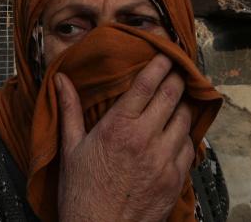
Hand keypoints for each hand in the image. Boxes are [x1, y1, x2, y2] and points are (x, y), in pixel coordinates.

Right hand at [55, 54, 195, 221]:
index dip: (160, 64)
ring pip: (185, 120)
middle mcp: (145, 140)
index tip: (166, 55)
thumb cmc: (82, 195)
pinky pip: (189, 148)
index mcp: (118, 127)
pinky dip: (186, 137)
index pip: (147, 84)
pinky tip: (178, 134)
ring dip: (183, 107)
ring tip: (179, 101)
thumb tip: (61, 80)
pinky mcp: (175, 180)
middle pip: (172, 96)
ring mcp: (164, 161)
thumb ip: (69, 110)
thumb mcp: (70, 149)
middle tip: (178, 72)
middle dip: (177, 79)